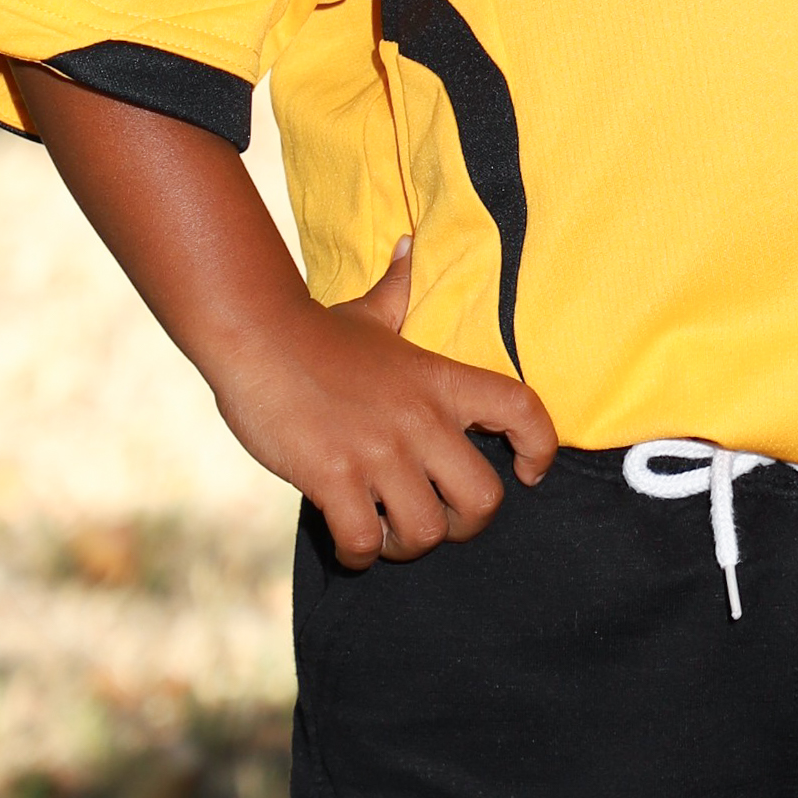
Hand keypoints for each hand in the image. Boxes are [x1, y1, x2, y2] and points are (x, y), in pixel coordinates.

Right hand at [209, 237, 557, 568]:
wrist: (256, 335)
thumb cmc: (314, 331)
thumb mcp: (370, 312)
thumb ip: (398, 289)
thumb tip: (409, 244)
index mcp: (439, 380)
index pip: (522, 409)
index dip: (541, 447)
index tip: (528, 472)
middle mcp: (420, 418)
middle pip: (484, 499)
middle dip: (465, 525)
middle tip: (436, 520)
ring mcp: (378, 450)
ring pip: (427, 531)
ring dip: (407, 545)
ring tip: (385, 533)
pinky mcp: (333, 477)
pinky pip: (363, 541)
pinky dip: (359, 553)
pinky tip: (347, 540)